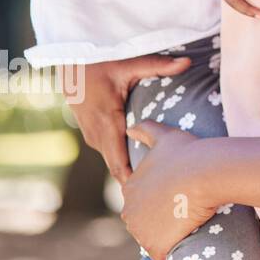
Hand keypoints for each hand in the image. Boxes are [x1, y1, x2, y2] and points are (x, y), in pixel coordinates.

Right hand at [61, 53, 191, 186]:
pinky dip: (120, 159)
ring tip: (150, 187)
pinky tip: (137, 167)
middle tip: (156, 198)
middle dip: (134, 180)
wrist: (71, 61)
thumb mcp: (131, 63)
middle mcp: (97, 133)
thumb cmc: (102, 63)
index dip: (131, 181)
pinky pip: (108, 150)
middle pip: (117, 165)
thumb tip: (187, 62)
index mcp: (107, 123)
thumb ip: (159, 65)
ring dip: (127, 171)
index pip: (118, 161)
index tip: (146, 197)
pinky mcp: (92, 130)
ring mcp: (92, 133)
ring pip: (112, 158)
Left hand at [121, 121, 221, 259]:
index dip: (163, 200)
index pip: (143, 201)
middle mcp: (129, 211)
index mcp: (130, 188)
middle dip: (162, 219)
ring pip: (153, 238)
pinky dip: (171, 250)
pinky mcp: (155, 245)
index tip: (179, 195)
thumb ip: (145, 130)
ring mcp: (140, 230)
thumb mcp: (166, 136)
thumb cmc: (189, 153)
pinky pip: (161, 254)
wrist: (207, 172)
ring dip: (167, 234)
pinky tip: (185, 238)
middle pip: (146, 221)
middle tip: (185, 209)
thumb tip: (129, 127)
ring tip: (188, 222)